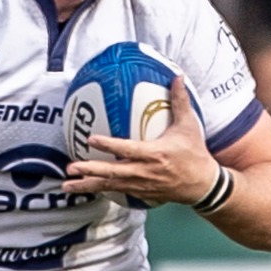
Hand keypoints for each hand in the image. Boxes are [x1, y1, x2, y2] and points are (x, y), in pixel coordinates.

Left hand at [62, 77, 217, 204]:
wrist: (204, 185)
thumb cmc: (195, 154)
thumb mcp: (189, 126)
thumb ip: (180, 102)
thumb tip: (176, 77)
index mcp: (155, 154)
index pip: (128, 149)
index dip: (109, 145)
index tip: (91, 138)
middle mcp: (146, 172)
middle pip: (113, 172)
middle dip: (90, 170)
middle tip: (71, 167)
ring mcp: (142, 185)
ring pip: (111, 186)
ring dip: (88, 185)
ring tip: (67, 185)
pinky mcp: (142, 193)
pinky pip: (117, 191)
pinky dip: (101, 190)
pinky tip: (85, 188)